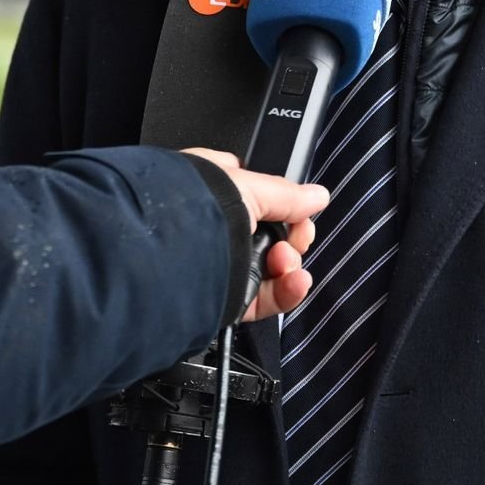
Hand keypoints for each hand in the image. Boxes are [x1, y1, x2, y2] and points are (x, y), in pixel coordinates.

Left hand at [182, 148, 328, 321]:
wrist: (168, 252)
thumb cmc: (191, 207)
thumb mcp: (248, 187)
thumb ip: (287, 195)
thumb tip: (316, 196)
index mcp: (214, 189)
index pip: (261, 196)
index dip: (286, 205)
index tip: (299, 210)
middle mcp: (217, 227)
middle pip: (274, 235)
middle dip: (293, 238)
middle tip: (295, 237)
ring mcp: (222, 264)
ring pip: (274, 267)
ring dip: (290, 264)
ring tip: (284, 261)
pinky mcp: (227, 297)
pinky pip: (267, 297)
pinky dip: (287, 291)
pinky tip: (296, 282)